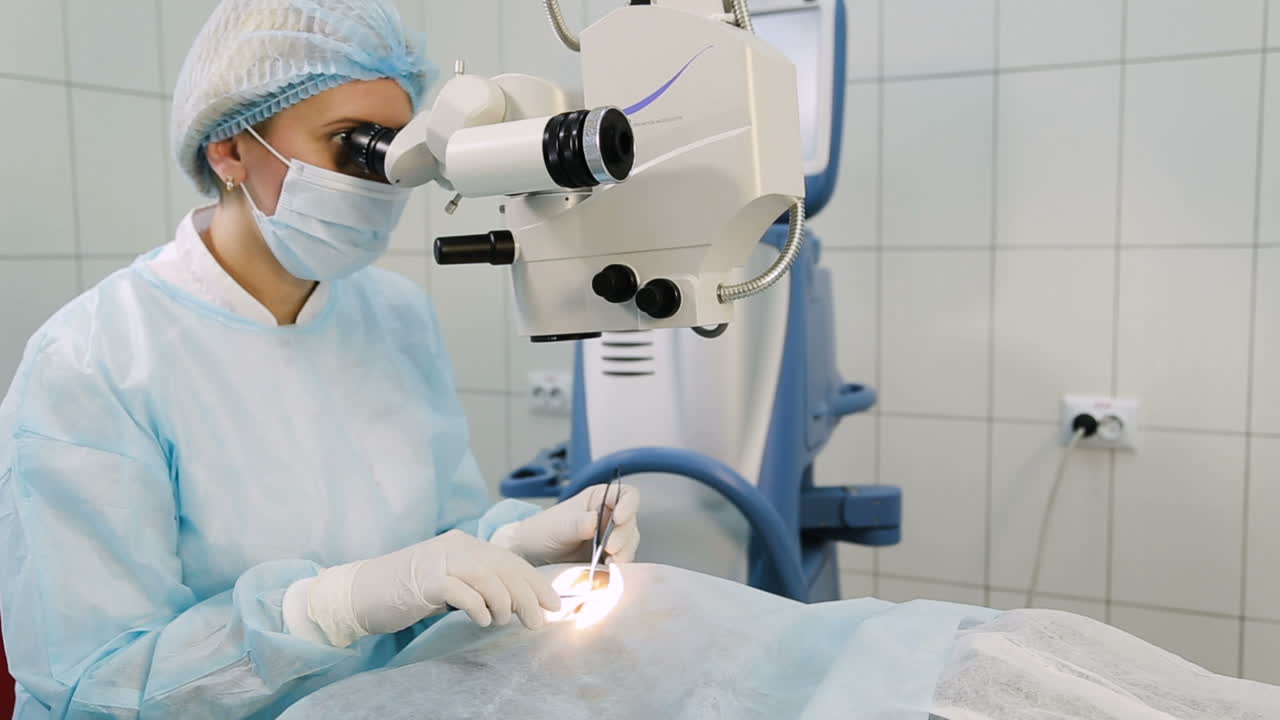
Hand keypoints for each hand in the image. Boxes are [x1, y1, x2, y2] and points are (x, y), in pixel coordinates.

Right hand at [294, 530, 561, 647]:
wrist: (360, 592)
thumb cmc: (406, 591)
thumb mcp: (449, 582)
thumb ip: (477, 584)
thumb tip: (516, 602)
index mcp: (464, 545)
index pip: (509, 560)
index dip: (535, 582)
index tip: (553, 604)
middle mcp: (455, 547)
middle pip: (504, 568)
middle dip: (528, 594)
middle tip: (539, 620)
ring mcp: (439, 561)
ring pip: (487, 577)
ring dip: (505, 602)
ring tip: (506, 622)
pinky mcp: (424, 580)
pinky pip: (461, 591)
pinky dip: (477, 606)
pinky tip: (483, 621)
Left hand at [492, 484, 639, 565]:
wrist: (531, 557)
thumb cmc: (542, 532)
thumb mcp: (557, 525)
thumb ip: (577, 523)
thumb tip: (595, 521)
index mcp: (600, 499)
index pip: (627, 496)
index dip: (628, 505)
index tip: (619, 518)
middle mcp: (610, 517)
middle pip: (630, 523)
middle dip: (623, 536)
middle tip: (610, 549)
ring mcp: (611, 539)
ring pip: (629, 544)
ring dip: (623, 554)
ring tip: (610, 564)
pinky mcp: (609, 560)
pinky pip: (621, 563)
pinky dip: (617, 568)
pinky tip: (607, 572)